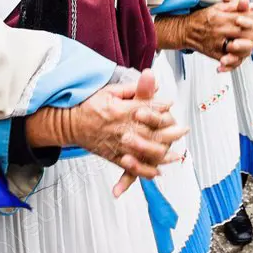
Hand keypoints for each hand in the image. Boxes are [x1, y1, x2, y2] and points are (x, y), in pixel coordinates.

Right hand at [63, 70, 184, 196]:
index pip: (146, 108)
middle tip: (183, 130)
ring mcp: (117, 144)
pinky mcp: (112, 155)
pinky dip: (142, 171)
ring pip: (142, 151)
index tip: (171, 106)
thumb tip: (151, 80)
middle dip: (168, 132)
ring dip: (160, 154)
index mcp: (121, 110)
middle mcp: (121, 128)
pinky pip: (129, 166)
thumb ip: (131, 88)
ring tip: (175, 154)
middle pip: (149, 131)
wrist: (69, 123)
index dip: (160, 108)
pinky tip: (155, 172)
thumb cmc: (90, 106)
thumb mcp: (109, 91)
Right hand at [183, 0, 252, 70]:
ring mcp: (219, 43)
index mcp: (224, 17)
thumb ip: (235, 5)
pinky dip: (236, 60)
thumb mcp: (217, 6)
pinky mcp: (216, 54)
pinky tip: (236, 56)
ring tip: (247, 43)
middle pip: (251, 35)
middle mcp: (223, 30)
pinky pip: (231, 60)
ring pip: (244, 49)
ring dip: (249, 46)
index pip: (251, 19)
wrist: (184, 31)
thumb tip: (251, 5)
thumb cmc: (202, 18)